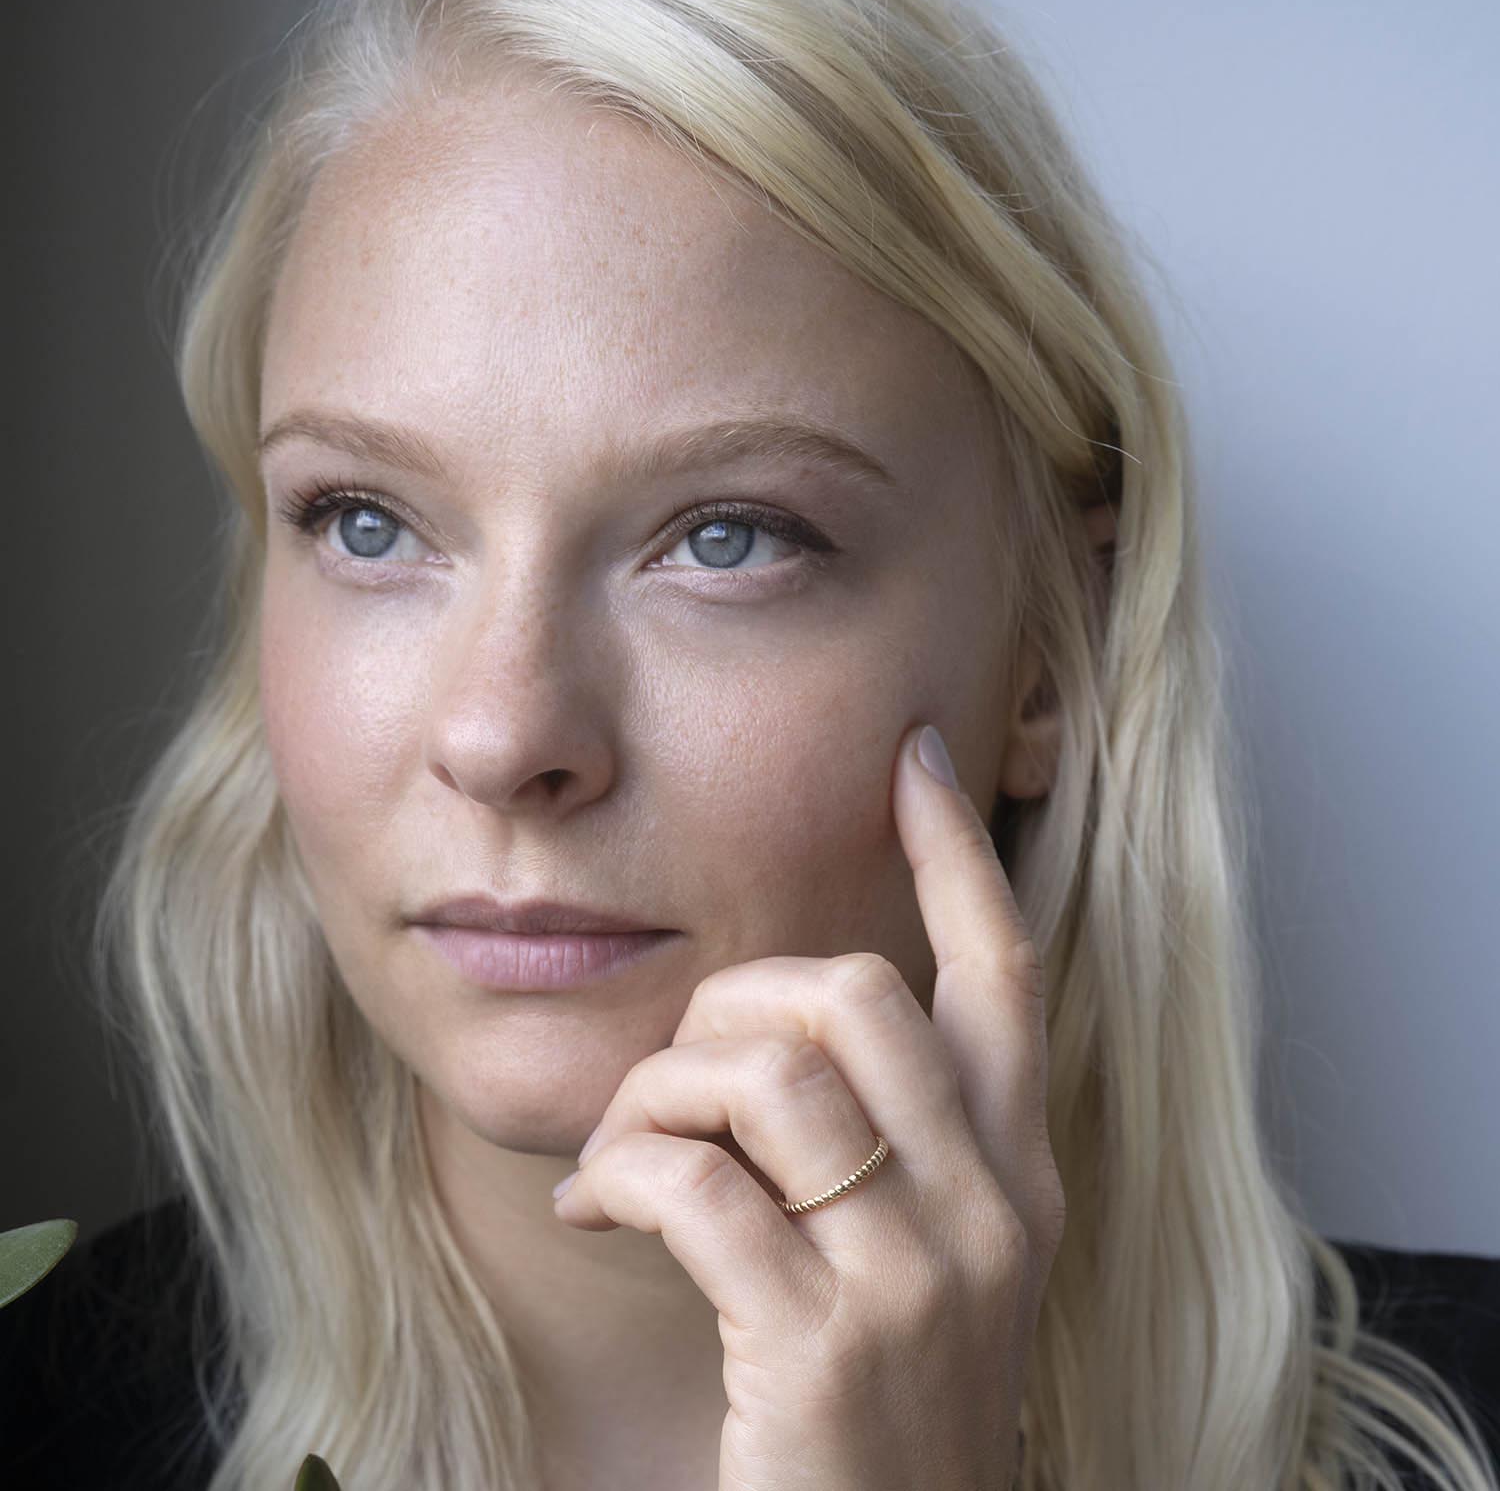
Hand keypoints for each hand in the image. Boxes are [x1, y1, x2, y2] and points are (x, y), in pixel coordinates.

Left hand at [552, 722, 1064, 1490]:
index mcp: (1017, 1174)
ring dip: (655, 1093)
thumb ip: (887, 1141)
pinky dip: (615, 1173)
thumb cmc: (879, 1403)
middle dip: (732, 1005)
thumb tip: (767, 1028)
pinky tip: (590, 1207)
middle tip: (676, 1077)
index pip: (1005, 970)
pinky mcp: (823, 1344)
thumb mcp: (923, 1261)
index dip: (957, 854)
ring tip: (620, 1152)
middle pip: (854, 995)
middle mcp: (990, 1209)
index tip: (911, 759)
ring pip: (763, 1076)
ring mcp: (917, 1277)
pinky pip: (692, 1182)